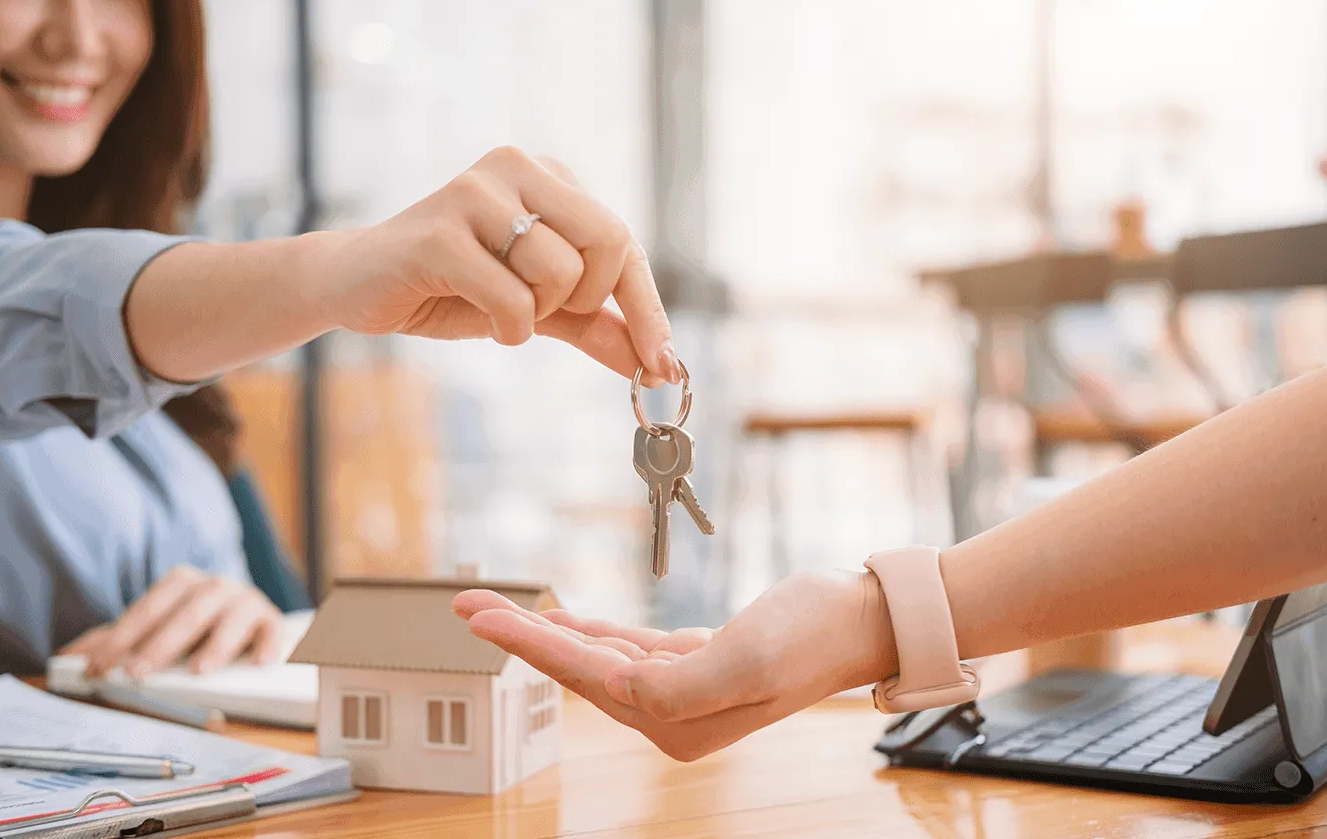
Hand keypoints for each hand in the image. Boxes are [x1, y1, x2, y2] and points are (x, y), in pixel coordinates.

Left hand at [58, 565, 282, 678]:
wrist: (243, 617)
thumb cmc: (190, 627)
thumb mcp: (150, 630)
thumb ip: (113, 641)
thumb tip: (67, 655)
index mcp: (182, 583)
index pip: (149, 608)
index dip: (123, 637)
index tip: (101, 667)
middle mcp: (215, 587)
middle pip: (188, 612)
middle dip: (161, 644)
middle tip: (139, 673)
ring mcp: (245, 601)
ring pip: (231, 618)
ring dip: (215, 644)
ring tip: (199, 671)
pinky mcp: (270, 620)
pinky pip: (272, 630)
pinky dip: (267, 645)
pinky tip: (259, 663)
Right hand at [309, 147, 678, 383]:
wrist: (356, 286)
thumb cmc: (451, 288)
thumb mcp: (537, 307)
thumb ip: (595, 325)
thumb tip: (656, 365)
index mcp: (548, 176)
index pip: (624, 241)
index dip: (648, 309)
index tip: (666, 366)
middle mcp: (518, 167)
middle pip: (610, 241)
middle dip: (585, 298)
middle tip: (544, 311)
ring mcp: (476, 193)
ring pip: (560, 273)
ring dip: (535, 315)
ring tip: (493, 302)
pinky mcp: (440, 232)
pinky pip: (512, 299)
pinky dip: (506, 327)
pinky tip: (472, 311)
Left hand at [452, 570, 897, 760]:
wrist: (860, 618)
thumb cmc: (810, 634)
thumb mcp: (746, 659)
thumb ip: (678, 685)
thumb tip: (621, 690)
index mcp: (676, 721)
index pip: (584, 677)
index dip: (529, 644)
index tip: (480, 618)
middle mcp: (671, 714)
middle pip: (577, 669)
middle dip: (521, 637)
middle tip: (466, 607)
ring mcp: (680, 689)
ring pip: (594, 657)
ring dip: (545, 631)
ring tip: (494, 609)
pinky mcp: (692, 661)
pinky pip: (624, 648)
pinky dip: (588, 630)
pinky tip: (561, 618)